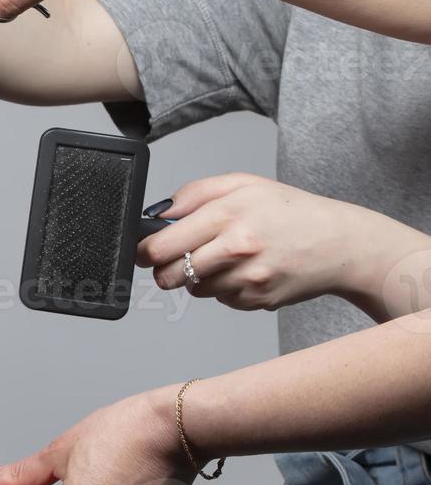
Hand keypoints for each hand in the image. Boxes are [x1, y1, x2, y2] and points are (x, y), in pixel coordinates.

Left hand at [136, 173, 423, 318]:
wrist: (340, 243)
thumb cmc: (291, 211)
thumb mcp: (244, 184)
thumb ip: (195, 193)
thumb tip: (158, 212)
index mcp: (227, 214)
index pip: (161, 246)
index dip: (144, 251)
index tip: (144, 251)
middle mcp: (236, 247)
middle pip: (170, 275)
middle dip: (166, 270)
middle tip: (177, 259)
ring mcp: (247, 278)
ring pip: (194, 289)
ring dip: (199, 278)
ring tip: (225, 258)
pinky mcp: (257, 300)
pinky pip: (221, 299)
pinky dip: (225, 288)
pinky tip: (247, 270)